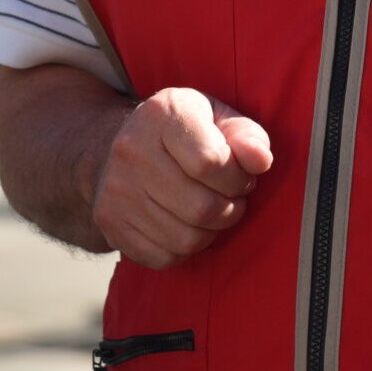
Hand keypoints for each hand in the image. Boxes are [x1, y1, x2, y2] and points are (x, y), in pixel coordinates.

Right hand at [91, 87, 272, 269]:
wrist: (118, 147)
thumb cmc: (183, 132)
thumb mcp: (217, 118)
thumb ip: (247, 135)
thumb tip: (261, 160)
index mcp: (162, 113)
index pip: (212, 163)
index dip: (238, 178)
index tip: (241, 175)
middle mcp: (131, 149)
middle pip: (201, 207)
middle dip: (230, 209)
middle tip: (231, 198)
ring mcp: (116, 189)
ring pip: (186, 238)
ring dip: (212, 232)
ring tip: (213, 211)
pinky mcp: (110, 222)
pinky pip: (164, 257)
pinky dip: (186, 249)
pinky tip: (187, 225)